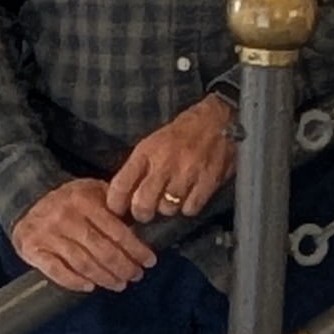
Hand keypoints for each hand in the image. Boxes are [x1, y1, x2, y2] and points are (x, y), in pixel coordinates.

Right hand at [13, 178, 160, 291]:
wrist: (27, 198)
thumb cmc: (69, 199)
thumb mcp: (92, 191)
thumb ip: (115, 202)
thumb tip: (144, 223)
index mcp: (84, 201)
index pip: (117, 231)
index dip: (136, 249)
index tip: (149, 261)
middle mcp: (65, 217)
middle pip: (102, 251)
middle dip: (124, 267)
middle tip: (136, 276)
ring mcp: (47, 234)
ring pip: (83, 263)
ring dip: (105, 278)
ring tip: (119, 284)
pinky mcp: (32, 249)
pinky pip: (57, 271)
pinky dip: (74, 282)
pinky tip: (90, 287)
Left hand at [104, 94, 235, 223]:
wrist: (219, 120)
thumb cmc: (182, 133)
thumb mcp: (152, 143)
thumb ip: (137, 169)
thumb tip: (122, 198)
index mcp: (146, 152)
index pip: (121, 185)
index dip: (115, 204)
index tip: (117, 210)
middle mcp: (164, 163)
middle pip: (143, 205)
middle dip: (142, 212)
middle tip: (146, 210)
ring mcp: (187, 174)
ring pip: (167, 210)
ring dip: (168, 207)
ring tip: (172, 196)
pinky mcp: (207, 182)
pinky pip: (190, 209)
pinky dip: (188, 206)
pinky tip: (190, 195)